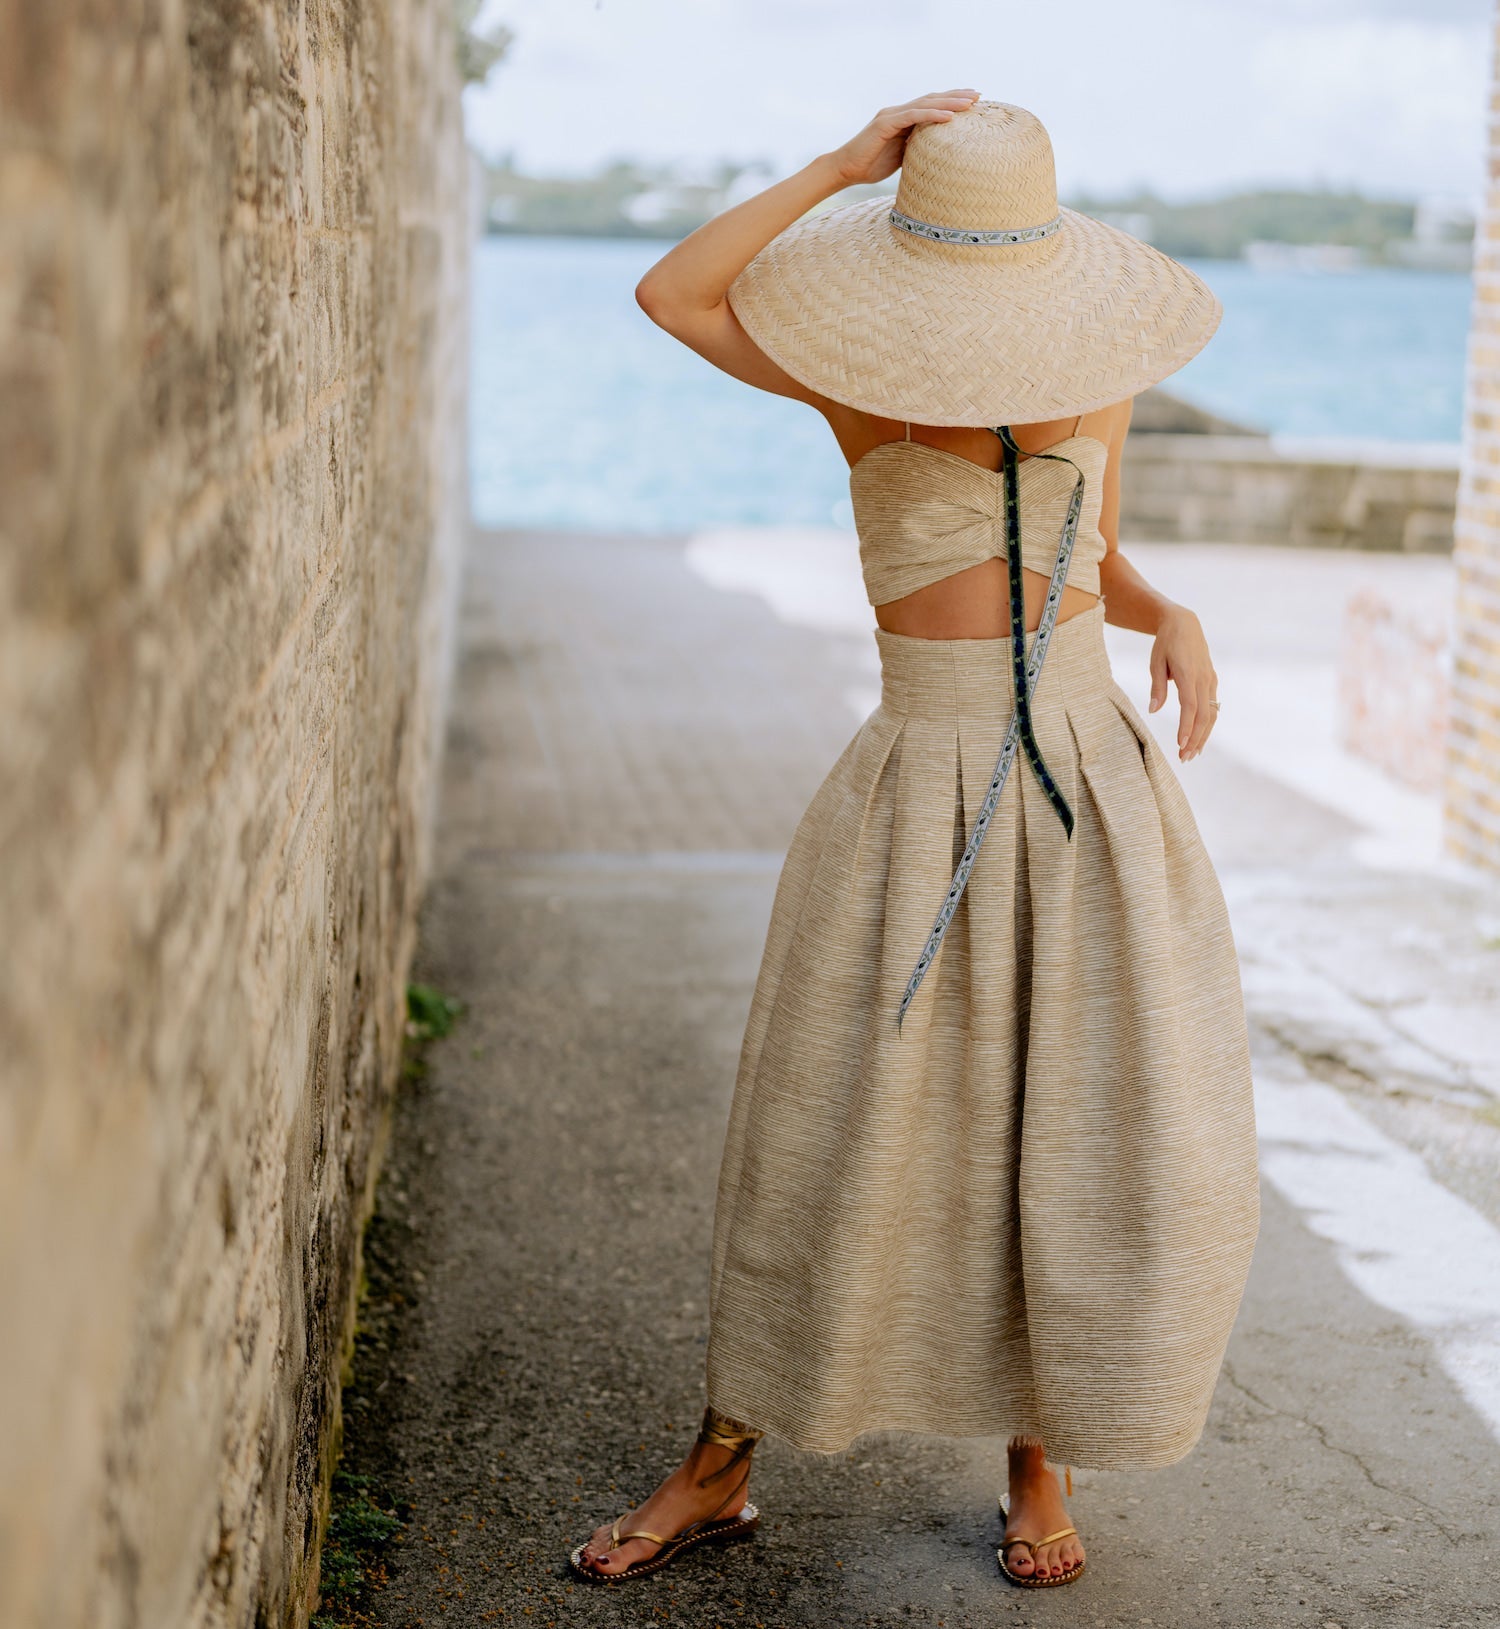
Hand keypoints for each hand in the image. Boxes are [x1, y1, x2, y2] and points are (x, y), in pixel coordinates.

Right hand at [826, 90, 980, 186]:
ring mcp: (891, 115)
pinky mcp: (885, 123)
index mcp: (902, 119)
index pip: (931, 105)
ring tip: (970, 103)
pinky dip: (932, 115)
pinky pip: (913, 116)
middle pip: (932, 99)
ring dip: (949, 103)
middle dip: (957, 97)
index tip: (973, 102)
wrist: (845, 169)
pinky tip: (949, 116)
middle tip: (979, 96)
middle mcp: (898, 112)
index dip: (951, 102)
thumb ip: (916, 150)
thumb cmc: (870, 166)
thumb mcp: (900, 158)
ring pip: (926, 104)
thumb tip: (936, 155)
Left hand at [1148, 606, 1218, 760]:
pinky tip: (1199, 737)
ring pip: (1212, 713)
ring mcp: (1210, 680)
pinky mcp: (1211, 680)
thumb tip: (1153, 710)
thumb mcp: (1155, 662)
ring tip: (1192, 754)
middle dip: (1195, 738)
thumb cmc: (1165, 642)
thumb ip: (1156, 687)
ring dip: (1203, 735)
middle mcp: (1203, 678)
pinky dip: (1207, 724)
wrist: (1184, 623)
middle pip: (1204, 714)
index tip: (1180, 744)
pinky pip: (1213, 706)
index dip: (1186, 727)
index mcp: (1188, 674)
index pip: (1190, 706)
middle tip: (1184, 757)